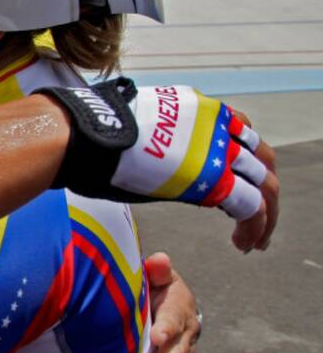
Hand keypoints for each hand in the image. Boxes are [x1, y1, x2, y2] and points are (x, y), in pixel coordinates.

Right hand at [38, 80, 277, 252]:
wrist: (85, 135)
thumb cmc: (95, 134)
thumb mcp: (139, 127)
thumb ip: (160, 137)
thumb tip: (148, 152)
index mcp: (198, 108)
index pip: (240, 133)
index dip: (244, 162)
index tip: (238, 184)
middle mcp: (216, 124)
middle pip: (261, 159)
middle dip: (264, 191)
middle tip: (258, 217)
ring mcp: (218, 151)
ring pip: (264, 186)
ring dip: (266, 216)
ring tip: (255, 240)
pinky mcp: (214, 179)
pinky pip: (250, 207)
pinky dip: (255, 228)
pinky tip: (244, 244)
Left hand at [145, 252, 197, 352]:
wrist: (161, 300)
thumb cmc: (151, 285)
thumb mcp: (154, 274)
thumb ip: (156, 270)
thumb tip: (159, 260)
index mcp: (180, 304)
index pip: (174, 316)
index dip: (167, 327)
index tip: (157, 337)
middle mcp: (187, 330)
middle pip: (179, 348)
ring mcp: (184, 351)